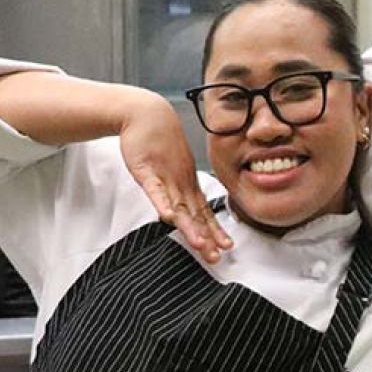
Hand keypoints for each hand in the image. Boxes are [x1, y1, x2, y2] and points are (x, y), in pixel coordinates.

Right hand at [119, 93, 231, 263]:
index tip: (225, 246)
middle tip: (216, 256)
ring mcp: (165, 178)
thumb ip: (178, 190)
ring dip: (190, 227)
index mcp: (188, 184)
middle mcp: (181, 184)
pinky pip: (155, 190)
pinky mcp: (147, 172)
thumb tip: (183, 210)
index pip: (203, 213)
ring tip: (199, 245)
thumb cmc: (160, 142)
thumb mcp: (173, 169)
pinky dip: (162, 203)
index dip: (214, 231)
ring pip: (179, 207)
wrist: (148, 115)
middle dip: (206, 237)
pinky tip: (168, 217)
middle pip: (194, 216)